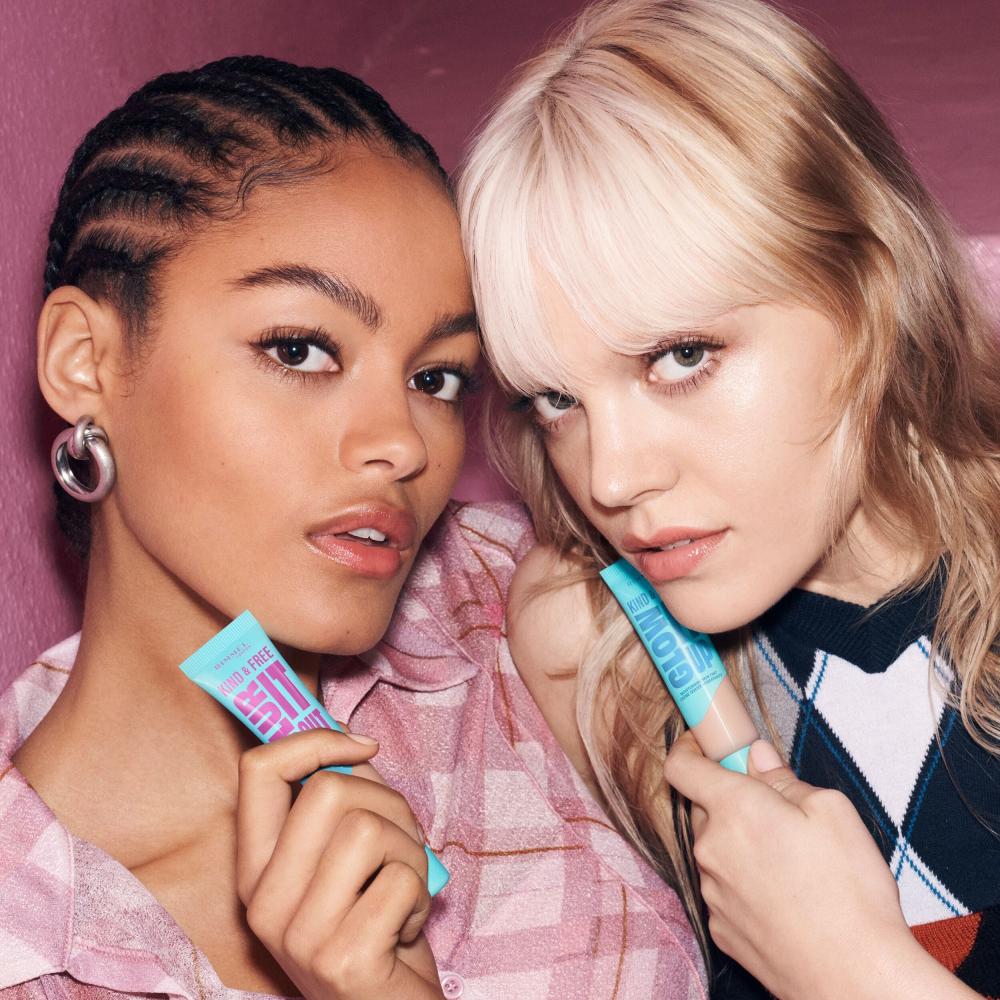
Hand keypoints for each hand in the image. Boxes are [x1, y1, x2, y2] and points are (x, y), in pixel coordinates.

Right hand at [237, 728, 442, 998]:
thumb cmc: (376, 922)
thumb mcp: (348, 858)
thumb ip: (344, 801)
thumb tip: (354, 742)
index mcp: (256, 868)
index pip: (258, 771)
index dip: (314, 741)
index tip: (361, 748)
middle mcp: (263, 901)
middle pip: (328, 791)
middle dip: (388, 802)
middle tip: (402, 841)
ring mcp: (298, 935)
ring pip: (369, 830)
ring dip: (410, 851)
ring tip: (404, 886)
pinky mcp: (342, 960)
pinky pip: (401, 879)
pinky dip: (421, 895)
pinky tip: (405, 925)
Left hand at [664, 733, 920, 999]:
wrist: (855, 977)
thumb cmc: (850, 891)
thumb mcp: (831, 811)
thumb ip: (783, 778)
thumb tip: (757, 758)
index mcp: (734, 809)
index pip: (682, 766)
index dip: (690, 748)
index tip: (708, 743)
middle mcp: (711, 849)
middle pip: (703, 808)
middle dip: (730, 800)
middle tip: (775, 809)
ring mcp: (712, 892)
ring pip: (715, 850)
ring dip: (739, 844)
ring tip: (791, 862)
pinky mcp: (720, 928)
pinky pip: (724, 889)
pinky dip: (743, 883)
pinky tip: (784, 895)